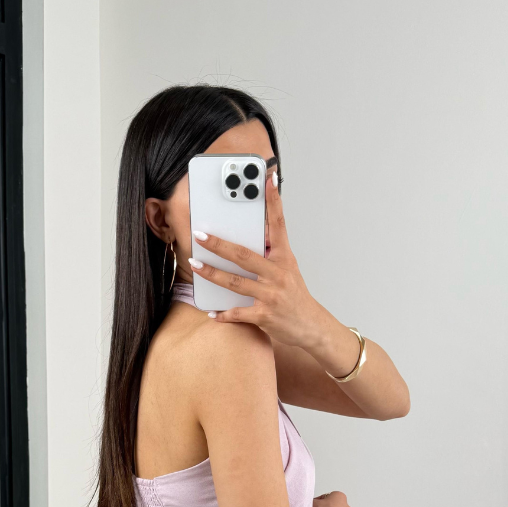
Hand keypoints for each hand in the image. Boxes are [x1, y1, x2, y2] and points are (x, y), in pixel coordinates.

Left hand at [188, 174, 327, 348]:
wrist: (312, 327)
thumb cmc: (295, 297)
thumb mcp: (288, 271)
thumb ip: (269, 255)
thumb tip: (246, 239)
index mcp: (284, 259)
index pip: (279, 225)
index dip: (274, 202)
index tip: (267, 180)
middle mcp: (278, 274)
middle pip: (244, 255)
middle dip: (219, 244)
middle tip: (200, 234)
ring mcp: (271, 295)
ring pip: (235, 282)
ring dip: (212, 274)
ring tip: (195, 264)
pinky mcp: (265, 316)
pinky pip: (238, 313)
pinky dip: (223, 314)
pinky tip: (212, 312)